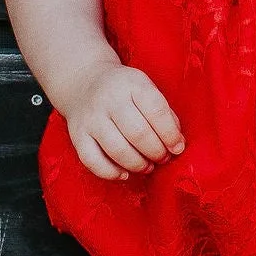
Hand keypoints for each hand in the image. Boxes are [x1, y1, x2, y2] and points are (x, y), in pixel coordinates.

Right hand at [64, 64, 185, 179]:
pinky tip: (124, 174)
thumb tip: (177, 144)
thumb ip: (163, 113)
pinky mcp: (77, 135)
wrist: (84, 81)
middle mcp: (109, 99)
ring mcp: (91, 118)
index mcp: (132, 84)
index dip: (170, 134)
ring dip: (138, 164)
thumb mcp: (145, 88)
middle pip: (138, 133)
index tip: (178, 147)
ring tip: (148, 166)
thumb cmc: (124, 90)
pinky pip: (92, 160)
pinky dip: (110, 173)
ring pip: (117, 149)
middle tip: (163, 158)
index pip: (156, 110)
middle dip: (156, 152)